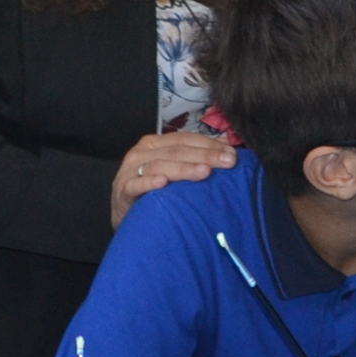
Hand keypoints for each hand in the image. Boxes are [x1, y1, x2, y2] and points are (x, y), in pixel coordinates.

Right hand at [110, 129, 238, 227]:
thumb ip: (195, 157)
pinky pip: (136, 185)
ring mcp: (131, 171)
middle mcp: (143, 153)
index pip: (186, 139)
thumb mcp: (173, 171)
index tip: (232, 153)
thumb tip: (226, 145)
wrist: (126, 217)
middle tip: (228, 162)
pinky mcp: (123, 190)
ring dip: (183, 168)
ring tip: (204, 172)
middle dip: (205, 155)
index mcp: (156, 144)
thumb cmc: (153, 192)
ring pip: (160, 165)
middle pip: (177, 151)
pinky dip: (150, 183)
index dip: (209, 144)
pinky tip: (164, 184)